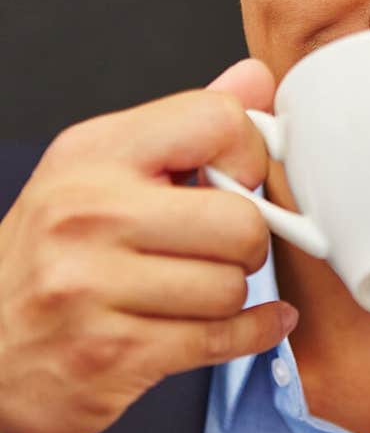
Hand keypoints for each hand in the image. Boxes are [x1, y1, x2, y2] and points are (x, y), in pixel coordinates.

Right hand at [0, 58, 297, 432]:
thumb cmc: (51, 259)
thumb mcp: (99, 172)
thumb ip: (183, 127)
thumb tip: (255, 78)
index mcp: (91, 154)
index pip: (215, 121)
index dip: (248, 155)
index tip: (237, 181)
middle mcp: (88, 213)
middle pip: (239, 220)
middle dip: (248, 242)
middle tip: (223, 248)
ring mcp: (94, 287)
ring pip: (232, 286)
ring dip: (232, 294)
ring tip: (199, 289)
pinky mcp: (112, 353)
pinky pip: (221, 338)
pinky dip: (252, 332)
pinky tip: (256, 322)